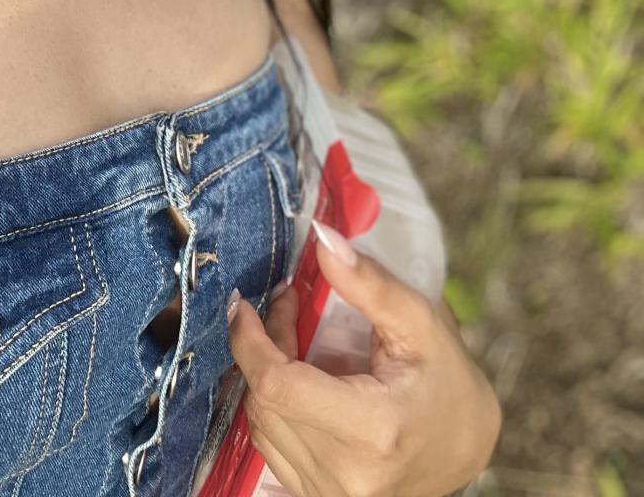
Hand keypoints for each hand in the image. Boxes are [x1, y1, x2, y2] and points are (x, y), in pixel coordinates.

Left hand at [226, 226, 502, 496]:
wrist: (465, 450)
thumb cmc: (448, 384)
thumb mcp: (421, 325)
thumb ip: (369, 283)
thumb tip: (322, 238)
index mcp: (372, 431)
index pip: (278, 386)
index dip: (250, 341)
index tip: (243, 304)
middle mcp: (345, 474)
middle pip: (265, 400)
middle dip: (263, 344)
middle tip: (287, 303)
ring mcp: (328, 493)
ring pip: (261, 423)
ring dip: (265, 371)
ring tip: (292, 335)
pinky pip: (271, 444)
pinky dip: (274, 403)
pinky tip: (296, 376)